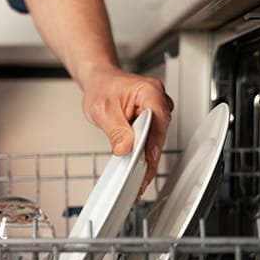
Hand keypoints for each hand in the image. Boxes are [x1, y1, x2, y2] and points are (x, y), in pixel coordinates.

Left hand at [78, 64, 173, 195]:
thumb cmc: (101, 87)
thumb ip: (115, 130)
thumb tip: (125, 148)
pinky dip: (143, 149)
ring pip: (157, 137)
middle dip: (149, 156)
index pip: (157, 123)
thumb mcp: (102, 110)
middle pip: (159, 133)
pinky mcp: (153, 117)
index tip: (145, 166)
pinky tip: (137, 163)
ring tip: (138, 176)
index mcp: (150, 92)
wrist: (100, 80)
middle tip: (140, 179)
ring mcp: (158, 108)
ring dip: (146, 155)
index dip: (150, 147)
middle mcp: (158, 99)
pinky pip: (151, 136)